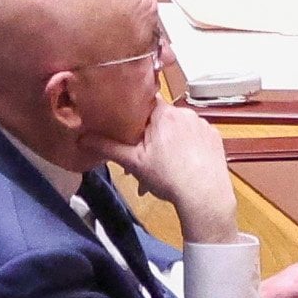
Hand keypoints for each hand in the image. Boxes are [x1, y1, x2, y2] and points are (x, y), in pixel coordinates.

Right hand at [108, 100, 241, 243]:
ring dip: (170, 140)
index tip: (129, 127)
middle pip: (162, 116)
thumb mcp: (134, 163)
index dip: (135, 113)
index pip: (145, 101)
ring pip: (179, 127)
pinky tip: (184, 164)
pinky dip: (188, 145)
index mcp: (163, 113)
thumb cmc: (168, 177)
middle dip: (152, 134)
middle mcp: (184, 112)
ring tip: (165, 166)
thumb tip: (82, 137)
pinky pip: (196, 135)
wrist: (205, 197)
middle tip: (145, 157)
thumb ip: (108, 147)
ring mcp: (202, 124)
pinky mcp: (215, 136)